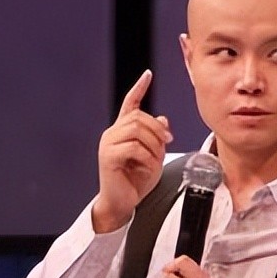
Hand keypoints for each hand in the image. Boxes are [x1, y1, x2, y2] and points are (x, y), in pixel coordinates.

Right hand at [92, 70, 172, 231]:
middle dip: (158, 130)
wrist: (121, 203)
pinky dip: (146, 158)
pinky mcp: (108, 156)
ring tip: (155, 160)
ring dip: (154, 145)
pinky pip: (134, 148)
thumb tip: (163, 118)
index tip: (148, 74)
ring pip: (137, 130)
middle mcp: (112, 134)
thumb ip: (157, 138)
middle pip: (139, 117)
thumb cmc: (135, 182)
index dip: (139, 88)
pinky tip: (147, 167)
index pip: (130, 103)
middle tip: (168, 142)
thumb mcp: (153, 157)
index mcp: (122, 131)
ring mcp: (108, 144)